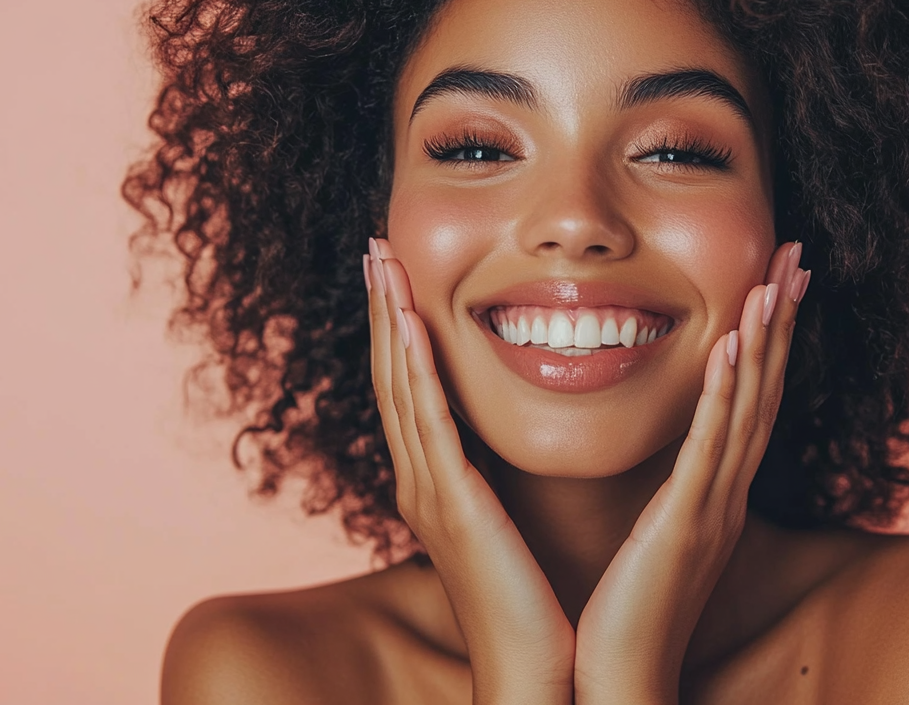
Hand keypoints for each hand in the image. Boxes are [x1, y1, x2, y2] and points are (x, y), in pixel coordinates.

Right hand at [366, 239, 575, 704]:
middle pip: (391, 376)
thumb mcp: (508, 527)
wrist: (534, 673)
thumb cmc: (533, 606)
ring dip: (388, 318)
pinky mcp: (453, 503)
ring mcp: (429, 491)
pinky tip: (406, 319)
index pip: (409, 390)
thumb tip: (504, 451)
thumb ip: (498, 483)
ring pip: (400, 386)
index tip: (396, 274)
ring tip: (381, 260)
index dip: (396, 330)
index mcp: (435, 485)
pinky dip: (412, 365)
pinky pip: (427, 419)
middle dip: (380, 309)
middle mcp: (420, 482)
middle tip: (374, 246)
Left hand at [572, 242, 809, 704]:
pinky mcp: (686, 527)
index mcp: (714, 495)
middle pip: (765, 392)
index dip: (769, 339)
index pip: (751, 401)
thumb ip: (669, 495)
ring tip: (775, 279)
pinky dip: (727, 397)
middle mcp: (726, 495)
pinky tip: (734, 348)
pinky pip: (711, 451)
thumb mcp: (656, 541)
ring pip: (749, 411)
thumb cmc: (625, 616)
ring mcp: (712, 510)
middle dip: (782, 321)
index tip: (777, 280)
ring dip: (764, 342)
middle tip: (798, 255)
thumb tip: (671, 464)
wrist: (617, 682)